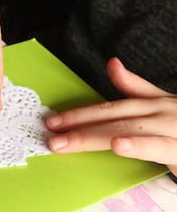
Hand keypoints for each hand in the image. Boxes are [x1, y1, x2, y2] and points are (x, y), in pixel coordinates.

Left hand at [46, 57, 176, 174]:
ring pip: (127, 130)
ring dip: (93, 136)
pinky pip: (159, 146)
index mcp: (156, 103)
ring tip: (65, 141)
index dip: (81, 112)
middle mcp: (163, 111)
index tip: (52, 120)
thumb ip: (139, 88)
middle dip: (77, 124)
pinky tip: (118, 144)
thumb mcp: (164, 104)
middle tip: (48, 133)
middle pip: (113, 116)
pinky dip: (138, 144)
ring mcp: (173, 126)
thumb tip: (112, 65)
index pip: (112, 106)